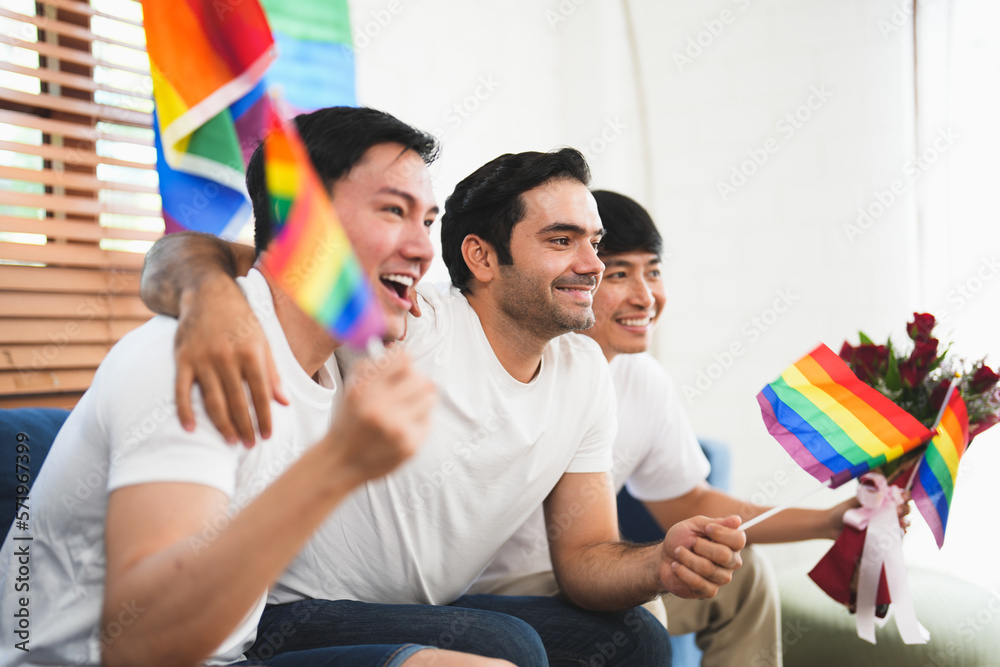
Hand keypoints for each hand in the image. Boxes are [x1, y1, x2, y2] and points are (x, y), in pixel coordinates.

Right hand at [175, 279, 287, 445]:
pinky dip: (185, 411)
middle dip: (246, 427)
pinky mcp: (182, 359)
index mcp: (251, 352)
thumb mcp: (263, 341)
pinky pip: (182, 390)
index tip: (268, 435)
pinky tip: (191, 428)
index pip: (261, 393)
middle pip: (237, 401)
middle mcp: (227, 357)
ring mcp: (203, 359)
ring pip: (213, 400)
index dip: (265, 417)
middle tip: (250, 446)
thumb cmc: (241, 320)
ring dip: (222, 424)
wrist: (208, 293)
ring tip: (231, 441)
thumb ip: (272, 372)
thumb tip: (283, 403)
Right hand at [330, 348, 435, 482]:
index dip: (404, 363)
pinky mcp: (409, 445)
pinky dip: (420, 422)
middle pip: (420, 378)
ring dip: (421, 401)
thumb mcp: (352, 389)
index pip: (402, 360)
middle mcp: (379, 408)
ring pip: (429, 398)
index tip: (402, 370)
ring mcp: (396, 428)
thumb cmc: (350, 422)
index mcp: (363, 390)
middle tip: (406, 392)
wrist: (341, 461)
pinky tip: (405, 427)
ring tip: (407, 409)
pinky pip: (429, 421)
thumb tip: (402, 352)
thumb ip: (374, 367)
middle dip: (415, 383)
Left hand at [658, 515, 744, 598]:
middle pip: (724, 555)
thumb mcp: (693, 525)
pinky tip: (676, 566)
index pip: (739, 539)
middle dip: (700, 546)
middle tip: (690, 543)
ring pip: (708, 569)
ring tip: (677, 552)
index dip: (722, 533)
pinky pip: (699, 583)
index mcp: (730, 543)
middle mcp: (731, 562)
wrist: (663, 559)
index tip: (706, 529)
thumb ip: (714, 523)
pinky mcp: (709, 591)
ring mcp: (721, 578)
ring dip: (687, 558)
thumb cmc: (681, 539)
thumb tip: (737, 520)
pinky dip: (683, 572)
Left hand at [825, 490, 911, 537]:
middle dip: (905, 509)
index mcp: (879, 502)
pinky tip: (901, 532)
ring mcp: (882, 526)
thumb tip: (881, 491)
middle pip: (902, 510)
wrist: (830, 526)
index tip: (903, 496)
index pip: (897, 498)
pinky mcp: (879, 538)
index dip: (903, 496)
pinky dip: (899, 535)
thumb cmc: (842, 511)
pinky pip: (893, 538)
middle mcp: (883, 513)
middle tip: (898, 510)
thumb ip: (868, 497)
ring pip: (900, 524)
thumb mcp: (855, 501)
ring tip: (900, 521)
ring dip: (904, 522)